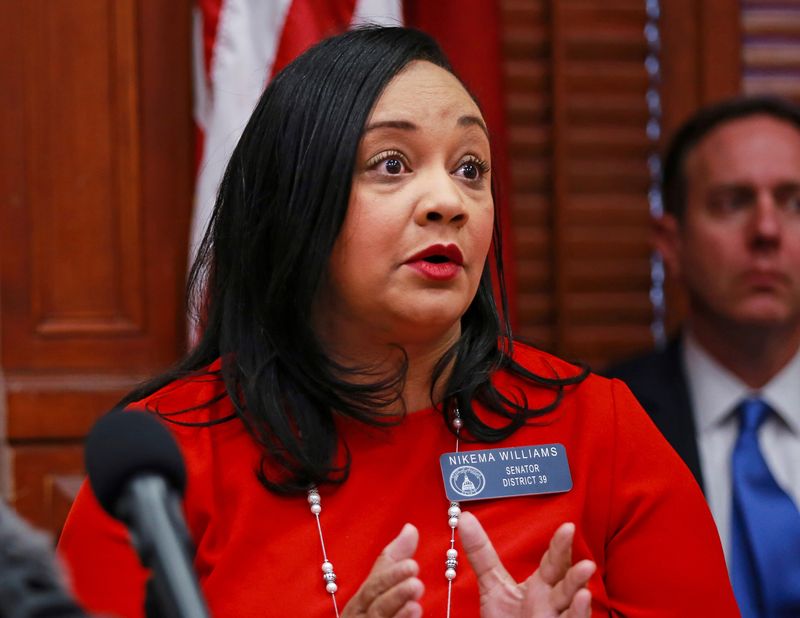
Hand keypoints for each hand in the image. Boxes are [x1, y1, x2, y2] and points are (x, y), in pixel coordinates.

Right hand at [342, 523, 424, 616]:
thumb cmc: (375, 617)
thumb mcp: (383, 588)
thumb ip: (395, 561)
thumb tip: (409, 529)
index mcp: (361, 603)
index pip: (373, 585)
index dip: (391, 574)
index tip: (412, 564)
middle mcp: (360, 616)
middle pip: (374, 602)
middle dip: (393, 588)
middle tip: (415, 575)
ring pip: (379, 617)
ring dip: (397, 605)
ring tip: (416, 595)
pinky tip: (414, 613)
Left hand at [459, 511, 595, 616]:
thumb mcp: (491, 584)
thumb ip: (481, 553)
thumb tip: (465, 518)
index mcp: (541, 585)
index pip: (553, 562)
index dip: (560, 545)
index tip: (567, 526)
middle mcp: (552, 601)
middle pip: (565, 579)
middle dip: (572, 561)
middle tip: (578, 545)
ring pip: (571, 603)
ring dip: (578, 586)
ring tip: (586, 567)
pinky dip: (577, 612)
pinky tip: (582, 598)